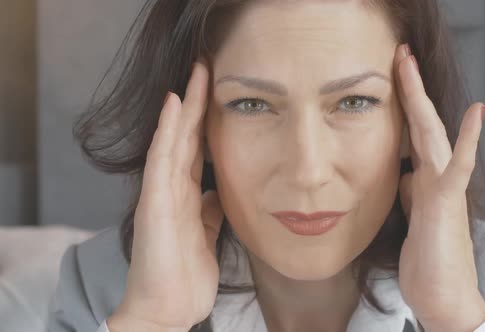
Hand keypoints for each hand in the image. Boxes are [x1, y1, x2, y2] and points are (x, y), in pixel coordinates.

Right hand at [108, 59, 223, 331]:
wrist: (168, 307)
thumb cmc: (185, 272)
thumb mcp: (207, 233)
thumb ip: (210, 209)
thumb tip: (220, 192)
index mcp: (187, 194)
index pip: (199, 147)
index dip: (210, 118)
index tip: (224, 89)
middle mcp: (172, 187)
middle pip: (186, 136)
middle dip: (198, 101)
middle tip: (207, 66)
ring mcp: (161, 193)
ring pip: (172, 140)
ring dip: (184, 106)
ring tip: (194, 74)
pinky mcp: (154, 204)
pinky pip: (161, 160)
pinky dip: (166, 131)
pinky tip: (174, 106)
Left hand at [393, 44, 484, 331]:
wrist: (442, 296)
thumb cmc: (427, 257)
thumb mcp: (411, 215)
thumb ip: (408, 190)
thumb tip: (404, 172)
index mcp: (421, 179)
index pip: (409, 132)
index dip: (400, 103)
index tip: (387, 77)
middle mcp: (434, 176)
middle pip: (419, 123)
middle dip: (408, 88)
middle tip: (398, 54)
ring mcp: (443, 186)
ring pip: (432, 134)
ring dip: (422, 99)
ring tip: (411, 66)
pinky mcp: (447, 202)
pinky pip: (458, 166)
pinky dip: (467, 140)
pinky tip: (477, 112)